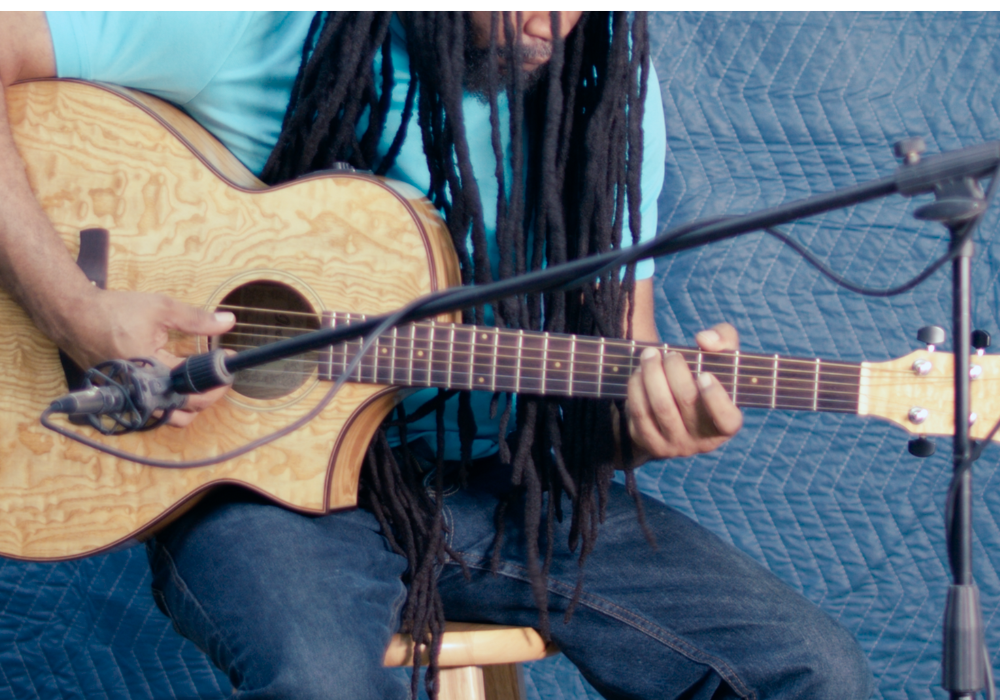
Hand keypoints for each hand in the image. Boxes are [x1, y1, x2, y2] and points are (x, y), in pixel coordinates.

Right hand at [62, 288, 235, 426]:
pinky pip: (153, 411)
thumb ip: (196, 319)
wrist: (74, 316)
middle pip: (184, 411)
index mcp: (150, 370)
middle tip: (217, 377)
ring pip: (168, 417)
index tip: (228, 360)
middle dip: (207, 396)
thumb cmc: (114, 311)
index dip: (217, 375)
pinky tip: (178, 384)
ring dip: (188, 405)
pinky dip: (170, 403)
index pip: (194, 384)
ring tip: (200, 383)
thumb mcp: (161, 309)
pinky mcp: (122, 398)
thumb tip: (228, 322)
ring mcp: (129, 398)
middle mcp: (139, 391)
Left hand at [625, 322, 742, 460]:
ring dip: (652, 375)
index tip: (705, 374)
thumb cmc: (703, 376)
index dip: (715, 398)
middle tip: (670, 355)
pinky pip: (640, 414)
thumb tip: (704, 340)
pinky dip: (637, 389)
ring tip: (650, 356)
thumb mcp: (721, 356)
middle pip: (687, 402)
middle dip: (675, 371)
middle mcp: (702, 441)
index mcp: (726, 425)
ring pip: (661, 408)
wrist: (675, 406)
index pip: (726, 419)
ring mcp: (675, 445)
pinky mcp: (650, 444)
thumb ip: (723, 339)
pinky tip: (639, 372)